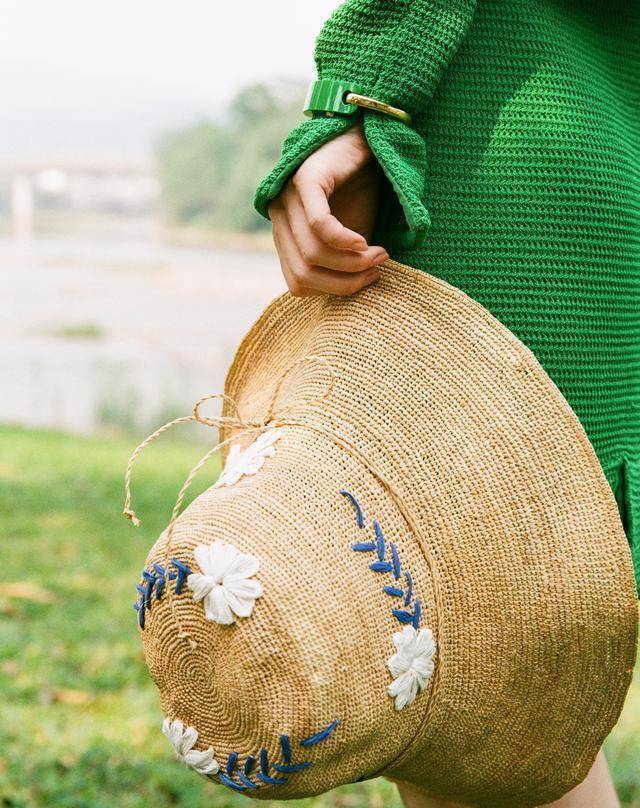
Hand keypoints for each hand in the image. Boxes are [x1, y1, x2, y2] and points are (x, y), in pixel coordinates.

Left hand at [269, 123, 387, 296]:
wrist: (368, 139)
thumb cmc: (361, 190)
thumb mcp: (351, 236)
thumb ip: (341, 263)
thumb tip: (347, 295)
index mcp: (285, 236)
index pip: (298, 284)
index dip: (334, 290)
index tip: (368, 280)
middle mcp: (279, 219)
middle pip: (304, 275)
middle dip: (346, 282)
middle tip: (377, 270)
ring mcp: (287, 198)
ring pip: (311, 254)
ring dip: (352, 263)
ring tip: (380, 255)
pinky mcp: (304, 180)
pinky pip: (319, 225)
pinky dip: (344, 241)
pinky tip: (365, 242)